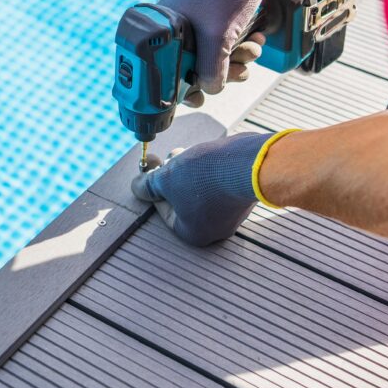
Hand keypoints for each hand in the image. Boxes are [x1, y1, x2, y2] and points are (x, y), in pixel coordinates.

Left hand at [131, 132, 272, 245]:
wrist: (250, 164)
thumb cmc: (205, 176)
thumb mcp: (166, 179)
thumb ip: (148, 185)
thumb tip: (137, 187)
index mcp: (193, 234)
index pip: (164, 210)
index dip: (154, 187)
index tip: (152, 169)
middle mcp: (215, 229)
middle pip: (182, 200)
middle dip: (172, 176)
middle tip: (171, 158)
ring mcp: (232, 213)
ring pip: (200, 190)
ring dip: (190, 171)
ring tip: (189, 153)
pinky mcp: (243, 196)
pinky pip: (218, 184)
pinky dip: (210, 171)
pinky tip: (209, 157)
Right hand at [159, 0, 292, 96]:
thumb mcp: (216, 38)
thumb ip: (211, 70)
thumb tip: (210, 90)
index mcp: (164, 31)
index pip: (166, 71)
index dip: (183, 88)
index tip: (198, 100)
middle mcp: (176, 29)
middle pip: (194, 68)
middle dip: (223, 72)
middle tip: (238, 69)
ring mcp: (197, 24)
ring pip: (215, 58)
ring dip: (238, 59)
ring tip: (252, 49)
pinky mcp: (216, 20)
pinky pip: (226, 44)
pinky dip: (242, 46)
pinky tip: (256, 38)